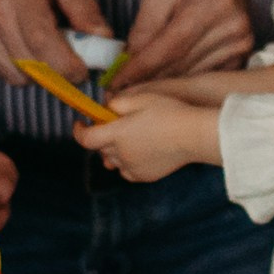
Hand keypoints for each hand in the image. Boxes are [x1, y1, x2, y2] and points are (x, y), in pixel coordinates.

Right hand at [0, 0, 110, 85]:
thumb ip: (85, 7)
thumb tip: (105, 40)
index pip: (45, 45)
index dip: (69, 66)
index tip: (83, 69)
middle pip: (34, 67)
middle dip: (58, 72)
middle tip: (69, 59)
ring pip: (19, 77)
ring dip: (38, 71)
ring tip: (40, 46)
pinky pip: (4, 76)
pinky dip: (19, 70)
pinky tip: (19, 47)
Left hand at [74, 90, 222, 182]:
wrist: (194, 135)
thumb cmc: (169, 112)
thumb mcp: (141, 97)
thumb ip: (118, 103)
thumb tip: (106, 108)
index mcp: (116, 134)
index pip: (86, 138)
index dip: (79, 131)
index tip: (80, 124)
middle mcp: (121, 154)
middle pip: (100, 149)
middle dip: (101, 137)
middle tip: (113, 125)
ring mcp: (133, 167)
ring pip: (113, 161)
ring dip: (114, 150)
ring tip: (129, 138)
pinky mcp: (145, 176)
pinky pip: (127, 171)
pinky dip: (127, 163)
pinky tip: (139, 152)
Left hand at [121, 0, 253, 85]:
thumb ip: (143, 28)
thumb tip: (129, 64)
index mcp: (210, 3)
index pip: (170, 47)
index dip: (140, 70)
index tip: (116, 85)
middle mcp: (232, 26)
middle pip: (180, 66)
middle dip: (147, 80)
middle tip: (121, 93)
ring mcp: (241, 44)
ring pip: (191, 76)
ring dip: (164, 85)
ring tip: (140, 89)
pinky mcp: (243, 55)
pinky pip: (206, 77)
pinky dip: (183, 82)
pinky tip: (167, 83)